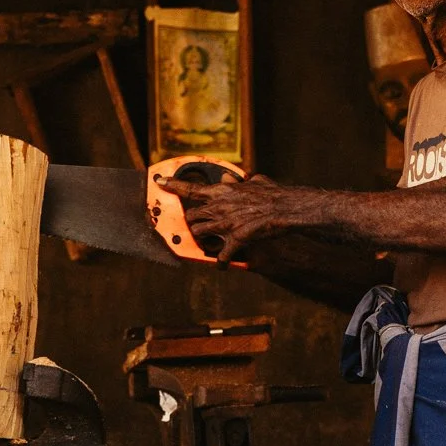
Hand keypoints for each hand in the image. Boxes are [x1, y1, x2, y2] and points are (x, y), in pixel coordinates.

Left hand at [157, 171, 297, 262]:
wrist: (285, 208)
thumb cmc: (274, 193)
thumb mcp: (255, 182)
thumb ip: (241, 182)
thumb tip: (235, 178)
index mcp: (222, 191)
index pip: (191, 187)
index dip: (172, 185)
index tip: (159, 183)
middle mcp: (218, 207)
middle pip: (191, 216)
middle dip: (191, 221)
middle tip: (196, 225)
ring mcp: (224, 224)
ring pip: (197, 234)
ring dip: (200, 240)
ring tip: (206, 243)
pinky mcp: (234, 240)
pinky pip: (221, 256)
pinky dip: (220, 263)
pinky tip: (222, 267)